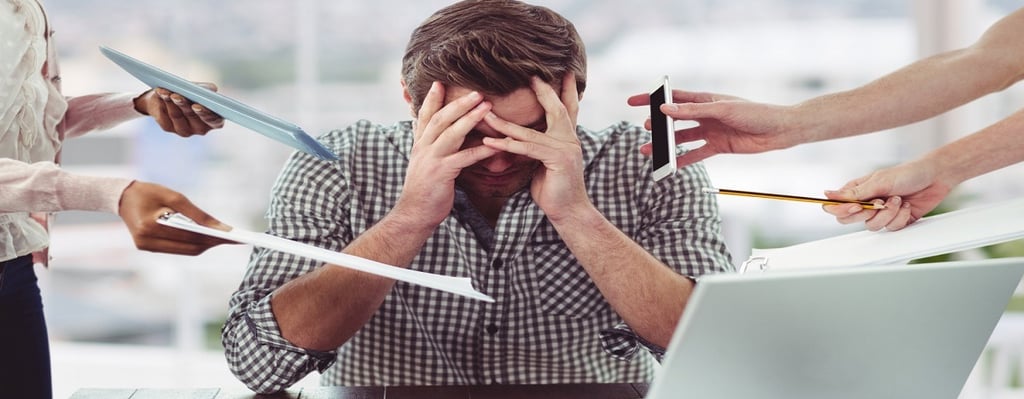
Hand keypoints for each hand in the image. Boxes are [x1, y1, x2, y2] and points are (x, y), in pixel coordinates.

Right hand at [118, 181, 234, 254]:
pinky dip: (193, 244)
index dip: (213, 237)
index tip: (234, 237)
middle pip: (190, 247)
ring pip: (186, 251)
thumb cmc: (149, 192)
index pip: (190, 236)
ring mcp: (146, 247)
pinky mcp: (148, 248)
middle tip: (234, 239)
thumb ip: (198, 214)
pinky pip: (177, 249)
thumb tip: (221, 228)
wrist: (122, 197)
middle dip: (212, 243)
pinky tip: (207, 238)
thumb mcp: (175, 197)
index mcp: (151, 227)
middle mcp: (147, 241)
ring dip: (205, 245)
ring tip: (224, 238)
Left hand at [134, 84, 225, 136]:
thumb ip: (206, 89)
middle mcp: (200, 128)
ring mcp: (184, 130)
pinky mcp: (168, 128)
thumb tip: (211, 89)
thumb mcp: (199, 89)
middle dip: (183, 105)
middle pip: (192, 117)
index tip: (196, 106)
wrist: (168, 96)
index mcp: (214, 120)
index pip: (214, 121)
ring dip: (170, 102)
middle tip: (176, 96)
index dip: (206, 114)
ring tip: (165, 91)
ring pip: (177, 115)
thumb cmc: (189, 93)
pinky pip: (164, 116)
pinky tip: (160, 94)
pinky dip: (162, 102)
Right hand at [396, 82, 498, 226]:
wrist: (414, 214)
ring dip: (470, 118)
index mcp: (419, 144)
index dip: (432, 99)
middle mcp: (423, 148)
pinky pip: (465, 157)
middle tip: (476, 91)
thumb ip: (427, 146)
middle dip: (458, 103)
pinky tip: (496, 145)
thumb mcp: (421, 163)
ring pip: (451, 133)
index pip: (424, 115)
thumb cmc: (423, 190)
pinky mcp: (442, 173)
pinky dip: (481, 150)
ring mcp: (432, 159)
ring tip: (486, 106)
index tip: (439, 82)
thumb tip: (427, 133)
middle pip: (440, 119)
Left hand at [483, 74, 587, 221]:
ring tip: (486, 113)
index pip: (567, 108)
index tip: (562, 72)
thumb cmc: (554, 189)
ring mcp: (566, 149)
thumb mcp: (545, 163)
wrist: (569, 212)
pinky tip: (490, 141)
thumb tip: (519, 137)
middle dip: (544, 91)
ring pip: (530, 131)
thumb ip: (536, 147)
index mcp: (568, 138)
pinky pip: (527, 149)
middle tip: (531, 74)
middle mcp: (570, 139)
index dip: (565, 90)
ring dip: (504, 123)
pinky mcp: (557, 160)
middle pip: (556, 108)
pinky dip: (506, 145)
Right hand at [626, 90, 798, 166]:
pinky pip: (695, 154)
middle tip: (645, 129)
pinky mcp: (717, 147)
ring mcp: (710, 131)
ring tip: (649, 152)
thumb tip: (665, 109)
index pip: (673, 98)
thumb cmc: (755, 113)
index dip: (652, 98)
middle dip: (657, 125)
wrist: (778, 131)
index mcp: (705, 100)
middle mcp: (705, 115)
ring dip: (666, 145)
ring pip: (681, 139)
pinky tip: (670, 165)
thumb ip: (693, 111)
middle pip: (674, 120)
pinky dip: (683, 160)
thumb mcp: (722, 110)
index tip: (633, 101)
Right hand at [821, 160, 952, 230]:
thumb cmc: (907, 173)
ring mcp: (880, 213)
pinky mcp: (895, 220)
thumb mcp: (878, 182)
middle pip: (850, 219)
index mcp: (857, 190)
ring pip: (872, 226)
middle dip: (866, 213)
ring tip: (898, 199)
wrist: (936, 177)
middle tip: (878, 203)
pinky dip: (900, 217)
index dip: (842, 210)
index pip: (836, 206)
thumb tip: (827, 195)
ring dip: (888, 213)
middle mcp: (866, 202)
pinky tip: (906, 205)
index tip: (857, 205)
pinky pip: (890, 228)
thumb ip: (854, 193)